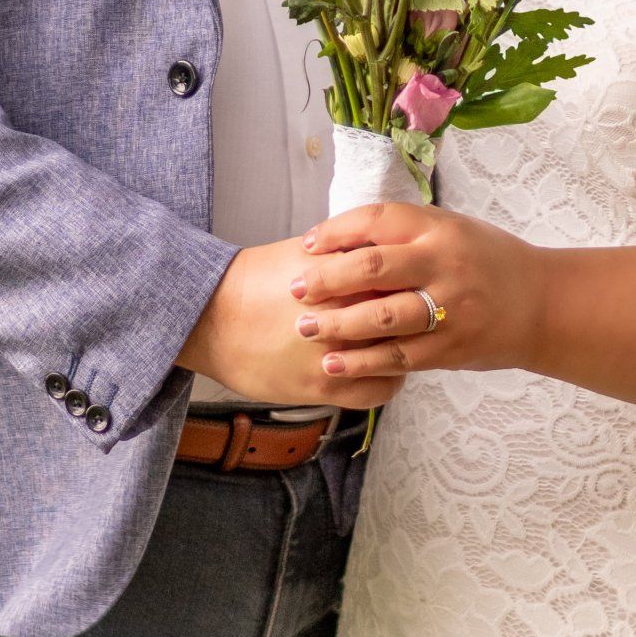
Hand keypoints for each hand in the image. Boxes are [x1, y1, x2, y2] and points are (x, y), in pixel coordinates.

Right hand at [178, 237, 402, 410]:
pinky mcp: (327, 390)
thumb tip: (387, 246)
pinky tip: (383, 368)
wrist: (214, 318)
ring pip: (400, 357)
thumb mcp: (308, 251)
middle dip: (419, 312)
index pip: (404, 277)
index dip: (417, 278)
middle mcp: (348, 316)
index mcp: (346, 275)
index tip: (420, 278)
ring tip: (404, 340)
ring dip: (407, 348)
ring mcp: (339, 357)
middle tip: (421, 308)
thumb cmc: (259, 279)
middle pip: (407, 317)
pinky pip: (379, 390)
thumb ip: (350, 249)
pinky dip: (388, 380)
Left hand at [288, 204, 546, 385]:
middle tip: (294, 289)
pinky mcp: (451, 349)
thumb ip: (405, 233)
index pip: (378, 220)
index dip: (336, 231)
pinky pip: (398, 356)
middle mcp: (444, 264)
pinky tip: (333, 363)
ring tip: (305, 327)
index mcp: (441, 227)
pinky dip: (362, 362)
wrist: (542, 305)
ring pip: (382, 316)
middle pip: (373, 266)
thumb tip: (342, 240)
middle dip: (326, 278)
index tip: (307, 244)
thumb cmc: (488, 261)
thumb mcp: (452, 229)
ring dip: (337, 324)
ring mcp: (449, 308)